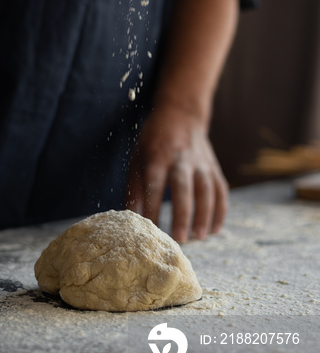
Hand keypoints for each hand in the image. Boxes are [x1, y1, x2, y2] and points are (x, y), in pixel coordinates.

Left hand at [125, 102, 227, 241]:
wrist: (181, 114)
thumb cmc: (153, 140)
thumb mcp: (137, 156)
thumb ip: (134, 187)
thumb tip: (131, 217)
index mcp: (158, 156)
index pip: (155, 184)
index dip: (153, 207)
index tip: (150, 229)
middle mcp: (181, 159)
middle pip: (184, 188)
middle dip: (182, 214)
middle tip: (179, 238)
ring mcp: (201, 162)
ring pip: (207, 190)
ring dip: (204, 215)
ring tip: (199, 237)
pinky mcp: (213, 167)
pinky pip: (221, 190)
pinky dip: (220, 210)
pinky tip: (215, 229)